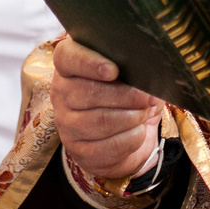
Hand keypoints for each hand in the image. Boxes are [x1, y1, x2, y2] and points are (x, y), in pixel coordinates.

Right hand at [50, 35, 164, 181]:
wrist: (124, 136)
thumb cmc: (126, 97)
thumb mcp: (130, 76)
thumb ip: (135, 69)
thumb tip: (148, 80)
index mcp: (69, 66)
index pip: (66, 58)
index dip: (88, 63)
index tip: (114, 70)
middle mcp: (61, 93)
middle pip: (88, 92)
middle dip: (125, 96)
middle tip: (145, 98)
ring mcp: (66, 124)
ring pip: (100, 121)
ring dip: (131, 118)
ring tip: (143, 114)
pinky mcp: (78, 150)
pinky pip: (108, 145)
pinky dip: (131, 138)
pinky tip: (138, 131)